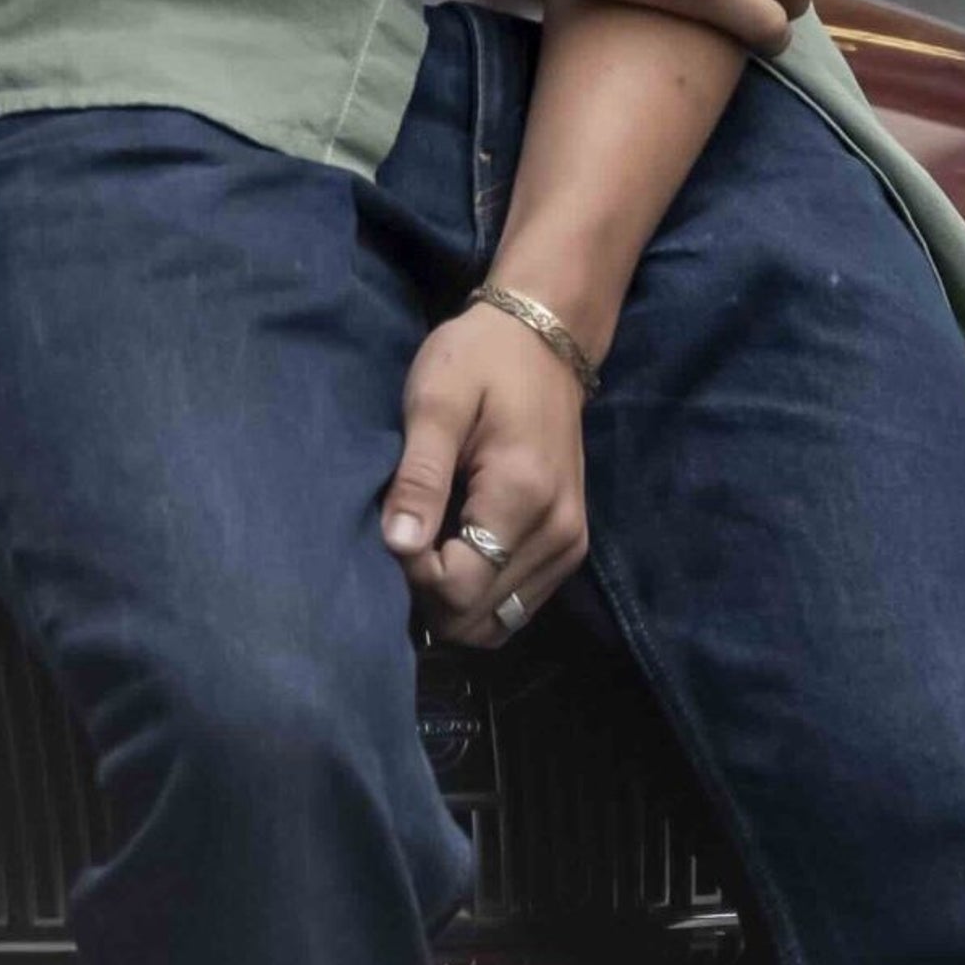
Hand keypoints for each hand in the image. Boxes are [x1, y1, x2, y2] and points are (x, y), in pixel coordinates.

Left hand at [382, 302, 589, 645]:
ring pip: (499, 623)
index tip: (394, 527)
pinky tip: (454, 550)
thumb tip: (398, 546)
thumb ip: (419, 475)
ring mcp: (569, 548)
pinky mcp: (569, 549)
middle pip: (478, 618)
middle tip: (405, 538)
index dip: (413, 574)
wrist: (544, 341)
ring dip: (453, 602)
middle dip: (430, 595)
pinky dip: (480, 594)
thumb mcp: (435, 401)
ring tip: (426, 546)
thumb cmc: (479, 361)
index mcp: (523, 497)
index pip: (459, 588)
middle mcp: (558, 536)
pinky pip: (516, 605)